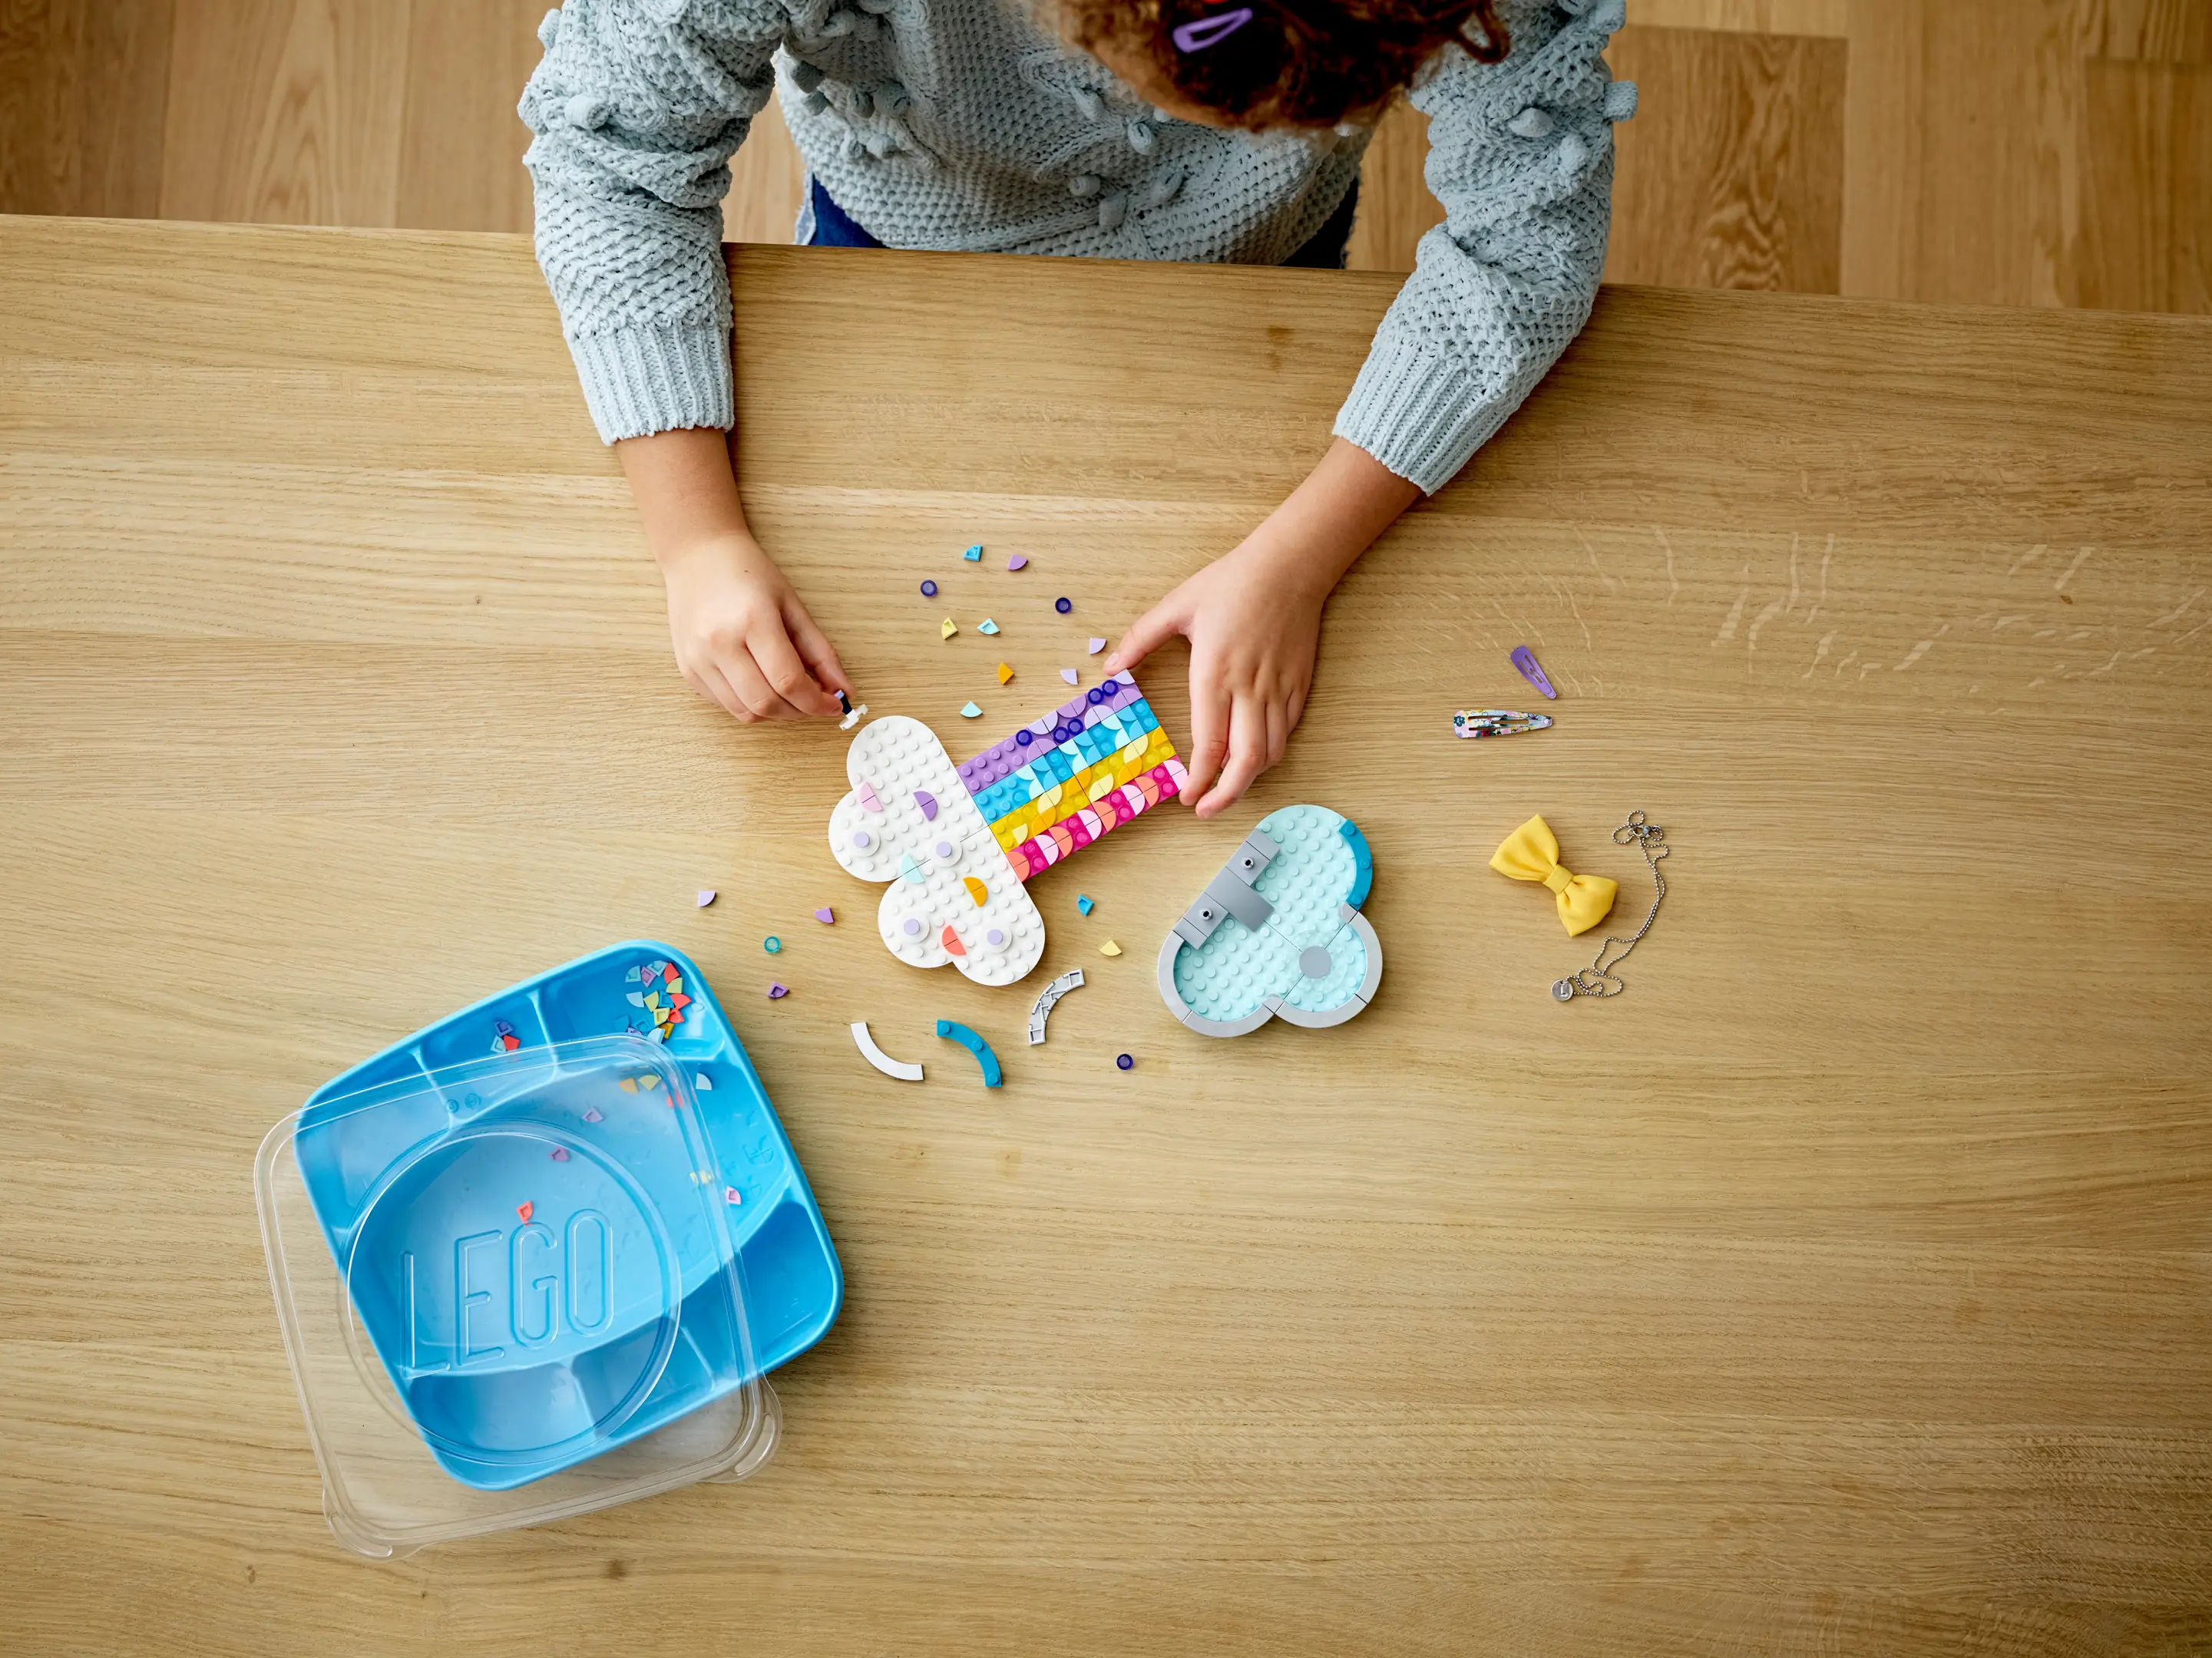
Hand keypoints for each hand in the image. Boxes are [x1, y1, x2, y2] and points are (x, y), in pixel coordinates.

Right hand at [660, 533, 850, 721]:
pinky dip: (750, 705)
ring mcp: (698, 658)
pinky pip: (725, 705)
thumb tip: (843, 690)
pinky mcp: (687, 669)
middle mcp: (719, 642)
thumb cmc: (747, 573)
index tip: (834, 705)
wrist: (697, 556)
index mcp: (752, 620)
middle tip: (814, 702)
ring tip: (789, 694)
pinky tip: (762, 685)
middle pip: (766, 703)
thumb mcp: (791, 604)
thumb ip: (819, 651)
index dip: (817, 702)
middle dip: (799, 712)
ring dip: (776, 713)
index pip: (788, 681)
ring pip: (745, 712)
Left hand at [1107, 534, 1327, 817]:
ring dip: (1249, 778)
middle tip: (1206, 809)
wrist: (1290, 565)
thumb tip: (1109, 667)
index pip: (1210, 744)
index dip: (1198, 779)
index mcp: (1214, 673)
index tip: (1185, 797)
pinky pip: (1287, 731)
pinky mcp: (1299, 685)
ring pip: (1271, 753)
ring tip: (1227, 786)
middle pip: (1246, 762)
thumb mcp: (1176, 606)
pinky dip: (1270, 751)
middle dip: (1226, 796)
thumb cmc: (1231, 583)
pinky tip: (1252, 754)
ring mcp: (1278, 689)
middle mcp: (1249, 689)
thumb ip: (1140, 640)